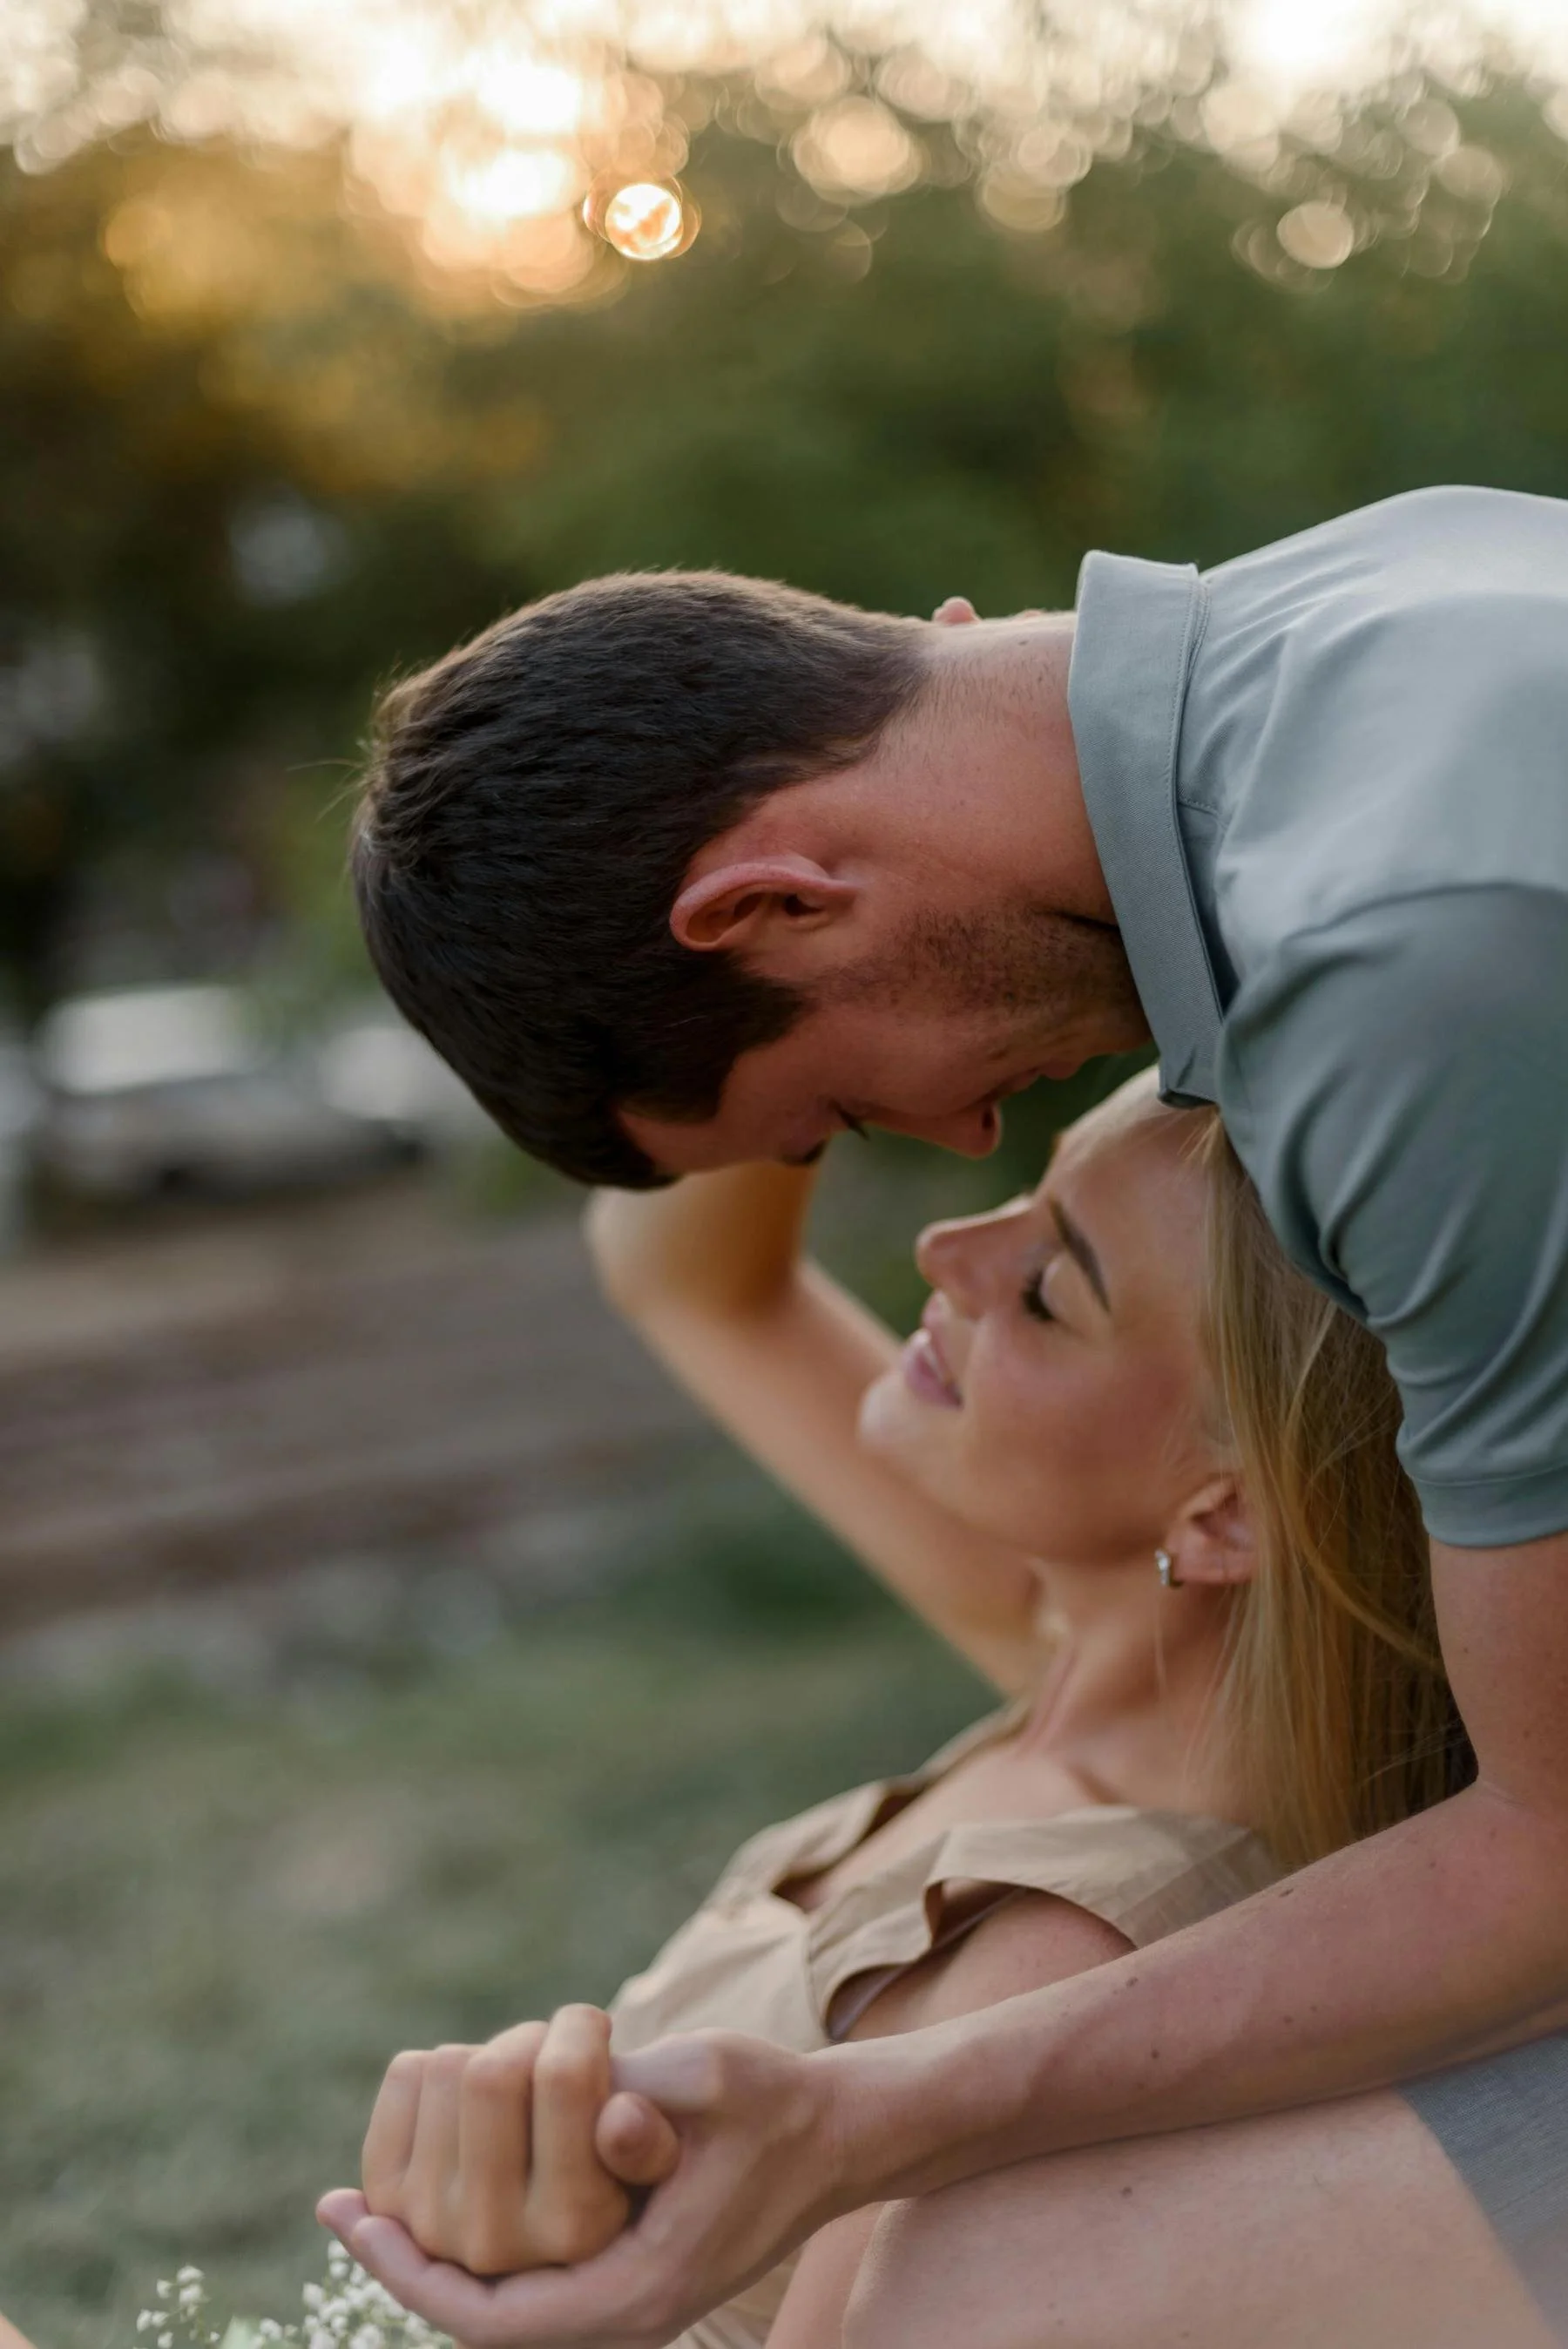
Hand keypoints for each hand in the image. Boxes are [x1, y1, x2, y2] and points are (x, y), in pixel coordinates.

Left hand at [319, 2029, 850, 2348]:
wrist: (834, 2133)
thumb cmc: (769, 2099)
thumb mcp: (711, 2081)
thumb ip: (649, 2104)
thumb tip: (600, 2118)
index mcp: (643, 2288)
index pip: (497, 2319)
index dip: (414, 2275)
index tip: (355, 2222)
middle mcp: (629, 2312)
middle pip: (485, 2318)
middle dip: (409, 2265)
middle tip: (342, 2206)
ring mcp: (627, 2298)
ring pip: (501, 2303)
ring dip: (436, 2254)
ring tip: (369, 2196)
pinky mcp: (628, 2271)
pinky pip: (527, 2278)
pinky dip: (472, 2242)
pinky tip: (437, 2184)